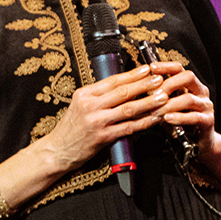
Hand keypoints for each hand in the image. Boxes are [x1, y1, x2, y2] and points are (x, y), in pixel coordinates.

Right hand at [39, 64, 167, 171]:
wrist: (58, 150)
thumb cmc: (71, 128)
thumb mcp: (79, 105)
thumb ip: (98, 97)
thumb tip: (124, 87)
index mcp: (84, 95)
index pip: (112, 81)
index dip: (132, 75)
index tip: (146, 69)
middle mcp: (90, 106)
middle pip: (122, 92)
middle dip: (144, 84)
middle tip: (159, 79)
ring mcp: (97, 121)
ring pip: (128, 108)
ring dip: (148, 102)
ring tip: (162, 96)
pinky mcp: (103, 137)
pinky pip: (129, 127)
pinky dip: (144, 122)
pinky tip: (155, 118)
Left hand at [147, 61, 220, 158]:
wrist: (199, 140)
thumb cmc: (181, 119)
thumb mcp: (169, 103)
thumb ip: (159, 94)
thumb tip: (138, 86)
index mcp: (190, 84)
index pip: (179, 68)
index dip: (166, 66)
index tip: (152, 67)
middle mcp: (200, 92)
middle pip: (188, 77)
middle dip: (169, 84)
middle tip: (153, 94)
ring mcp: (206, 106)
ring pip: (188, 99)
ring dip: (168, 105)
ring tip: (155, 111)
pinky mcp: (208, 121)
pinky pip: (194, 117)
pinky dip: (179, 117)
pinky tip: (167, 118)